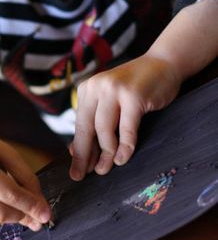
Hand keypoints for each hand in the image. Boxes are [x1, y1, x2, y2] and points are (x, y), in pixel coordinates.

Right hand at [0, 132, 51, 230]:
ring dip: (13, 215)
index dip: (31, 205)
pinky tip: (2, 202)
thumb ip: (25, 177)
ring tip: (23, 207)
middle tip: (40, 217)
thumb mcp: (6, 153)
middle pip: (2, 213)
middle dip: (23, 215)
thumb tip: (40, 205)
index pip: (9, 194)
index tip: (47, 214)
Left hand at [69, 54, 181, 180]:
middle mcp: (97, 87)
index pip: (79, 124)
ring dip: (106, 153)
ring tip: (106, 168)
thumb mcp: (111, 101)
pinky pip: (126, 129)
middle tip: (82, 175)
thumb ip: (95, 121)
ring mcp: (115, 90)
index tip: (76, 169)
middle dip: (84, 155)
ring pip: (103, 130)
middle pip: (86, 128)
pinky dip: (125, 147)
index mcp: (87, 89)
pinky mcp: (133, 96)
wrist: (163, 64)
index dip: (78, 149)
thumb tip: (75, 151)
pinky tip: (123, 159)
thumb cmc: (137, 88)